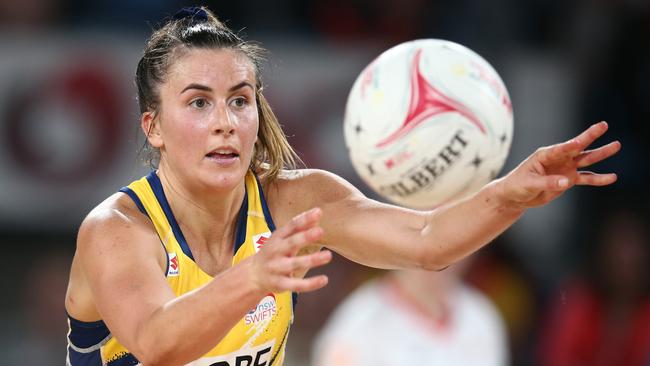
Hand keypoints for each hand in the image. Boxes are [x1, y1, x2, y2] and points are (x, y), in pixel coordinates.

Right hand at [247, 207, 331, 293]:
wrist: (253, 274)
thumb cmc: (273, 252)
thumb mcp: (282, 238)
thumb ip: (299, 228)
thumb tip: (317, 215)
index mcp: (277, 238)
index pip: (291, 226)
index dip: (304, 219)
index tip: (318, 212)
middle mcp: (276, 251)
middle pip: (291, 243)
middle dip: (305, 237)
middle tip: (320, 231)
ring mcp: (278, 268)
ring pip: (296, 264)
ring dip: (312, 260)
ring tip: (328, 255)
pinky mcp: (281, 284)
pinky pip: (297, 284)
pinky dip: (311, 283)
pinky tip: (324, 279)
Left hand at [498, 121, 620, 208]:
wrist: (516, 196)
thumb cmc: (517, 185)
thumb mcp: (530, 183)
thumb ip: (548, 182)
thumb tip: (567, 181)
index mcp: (545, 155)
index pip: (561, 148)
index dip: (572, 144)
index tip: (582, 140)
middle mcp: (558, 158)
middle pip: (577, 147)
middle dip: (590, 136)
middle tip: (604, 125)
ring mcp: (565, 168)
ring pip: (585, 160)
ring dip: (600, 153)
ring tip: (616, 145)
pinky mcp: (568, 180)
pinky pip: (586, 178)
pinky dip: (598, 179)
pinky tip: (612, 177)